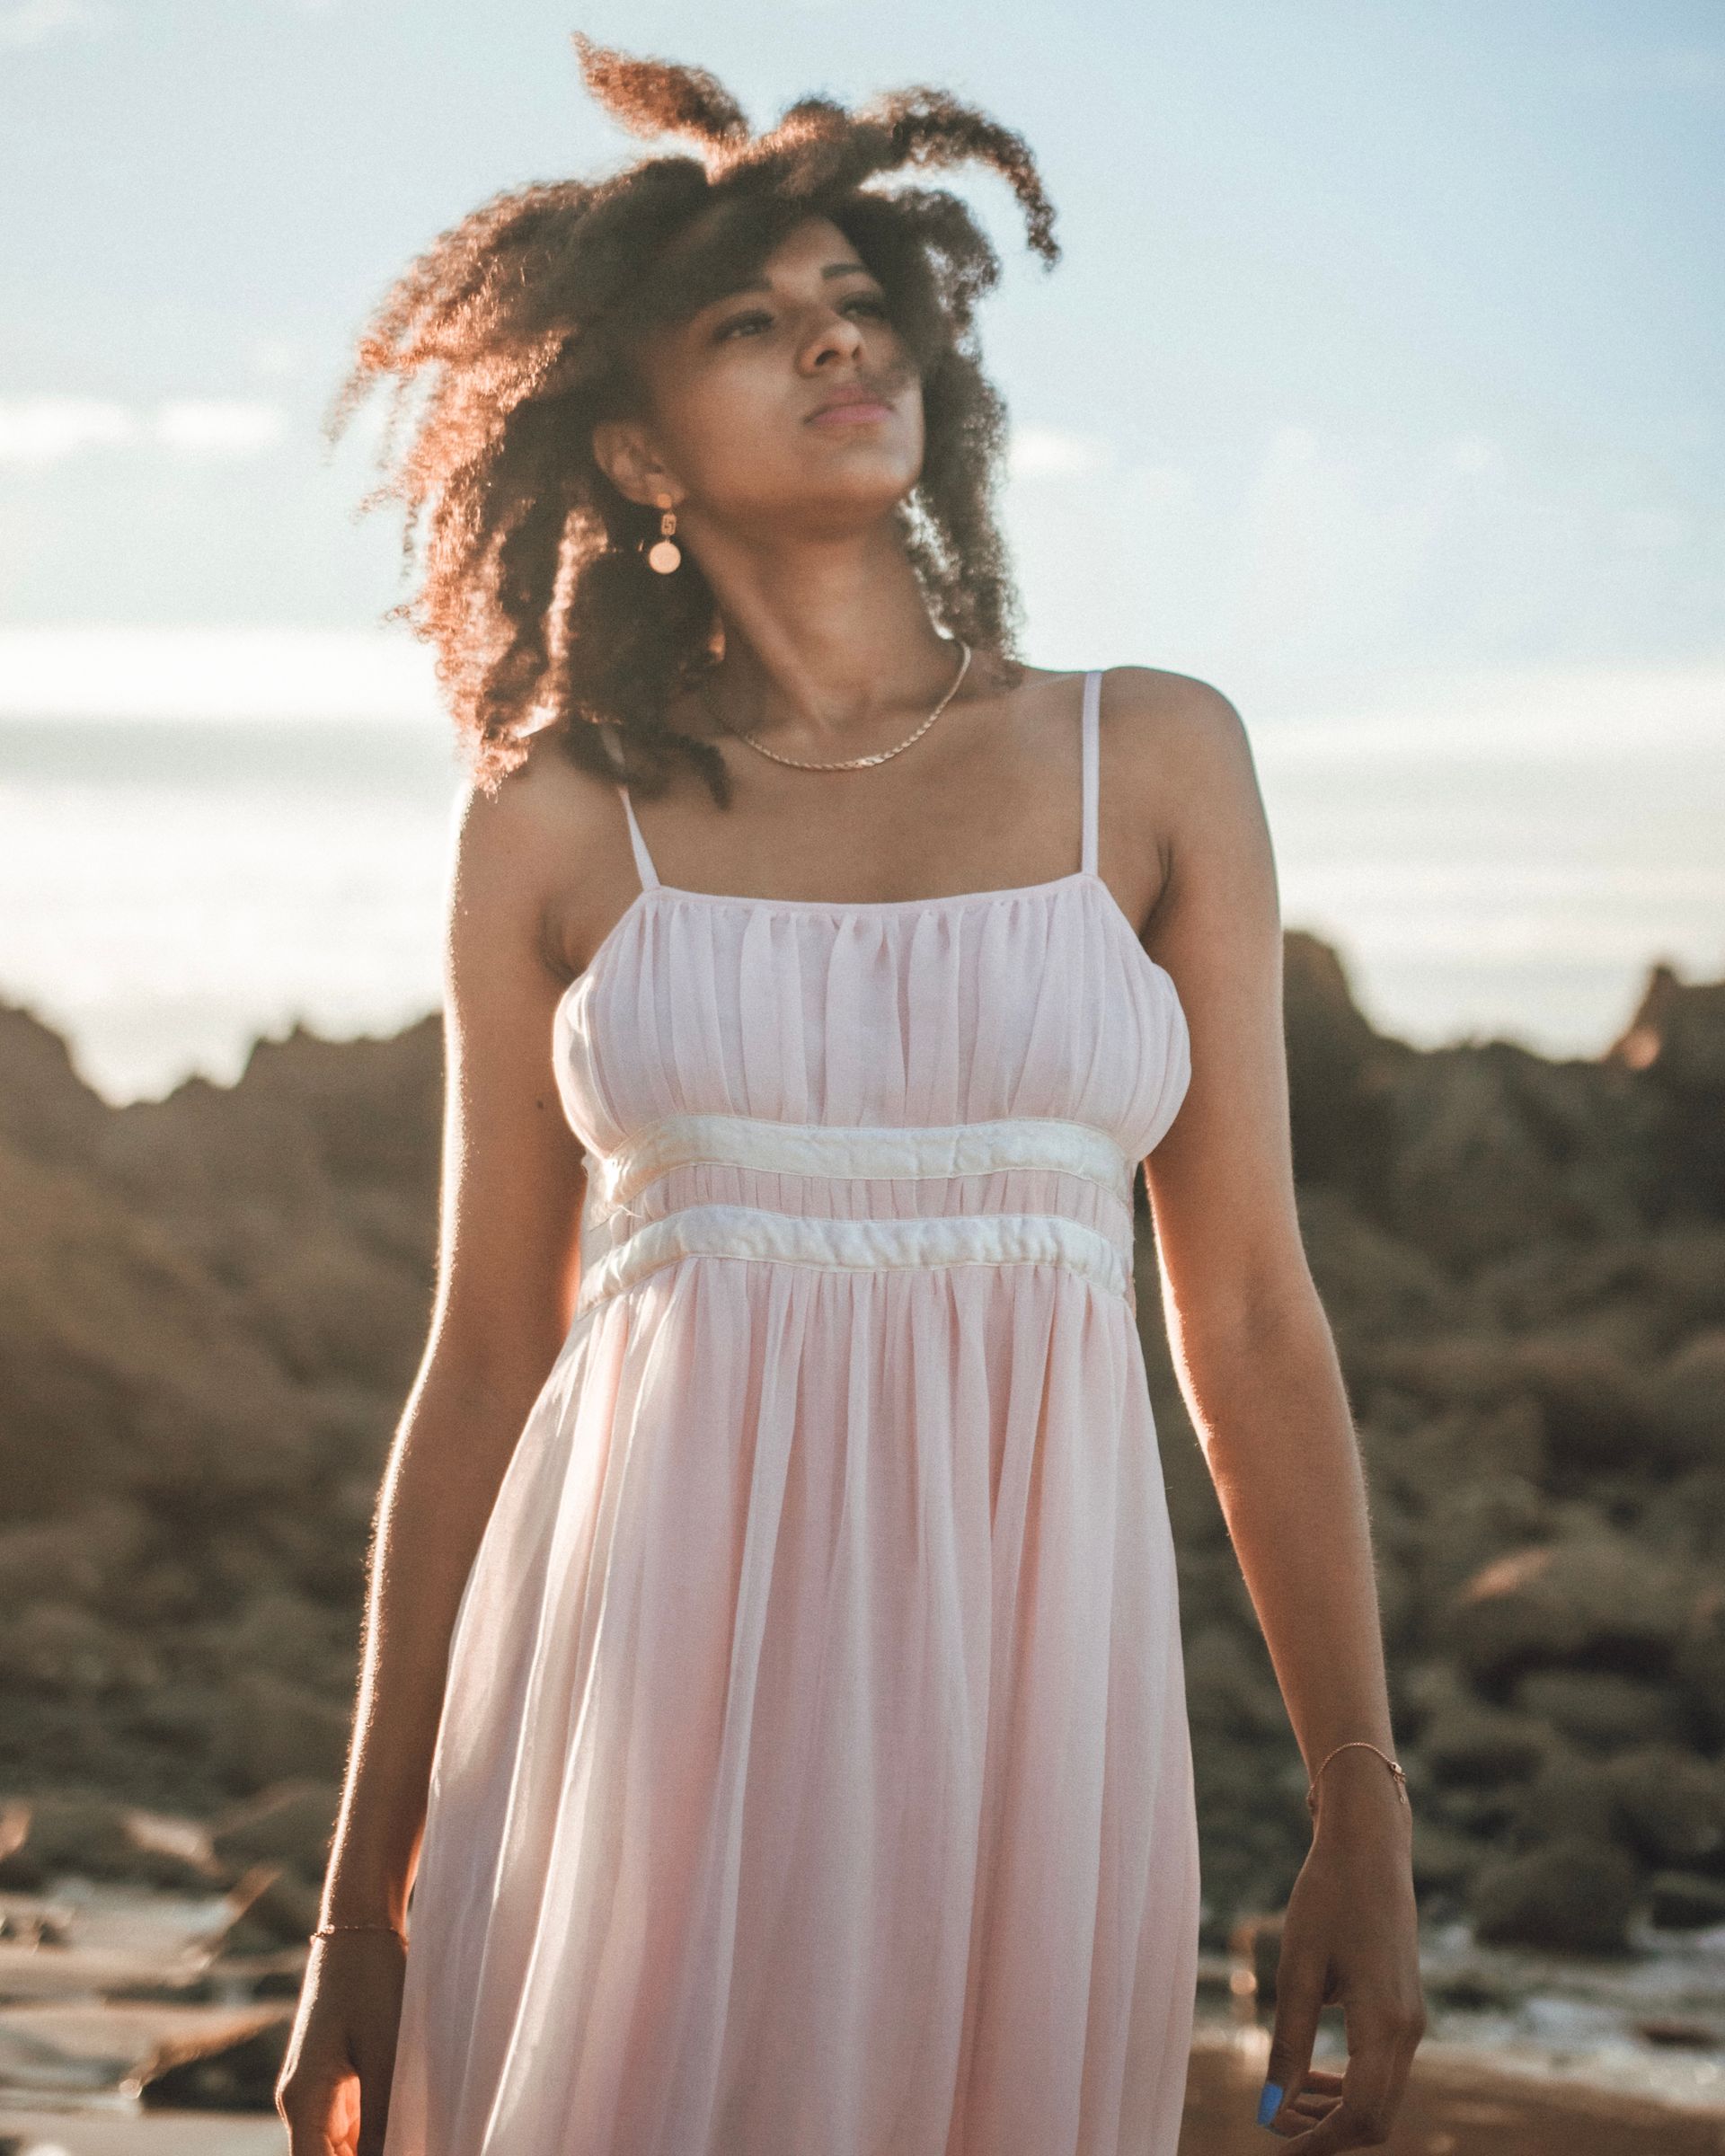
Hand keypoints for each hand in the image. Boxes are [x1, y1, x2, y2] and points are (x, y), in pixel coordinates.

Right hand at [276, 1930, 406, 2155]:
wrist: (359, 1926)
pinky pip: (349, 2128)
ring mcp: (315, 2092)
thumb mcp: (384, 2051)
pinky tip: (410, 2133)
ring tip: (419, 2139)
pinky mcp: (333, 2080)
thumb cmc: (372, 1981)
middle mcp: (300, 2103)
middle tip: (419, 2146)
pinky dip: (375, 2138)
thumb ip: (381, 2118)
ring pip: (339, 2150)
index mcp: (303, 2100)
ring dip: (373, 2150)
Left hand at [1258, 1754, 1424, 2146]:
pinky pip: (1381, 2070)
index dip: (1317, 2141)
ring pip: (1380, 2098)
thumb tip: (1269, 2109)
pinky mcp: (1403, 2011)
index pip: (1359, 2115)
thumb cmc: (1328, 1898)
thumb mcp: (1299, 1969)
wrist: (1368, 1849)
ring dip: (1335, 2111)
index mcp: (1385, 2024)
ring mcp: (1411, 2022)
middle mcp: (1408, 2032)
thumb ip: (1288, 2043)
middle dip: (1326, 2133)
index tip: (1273, 2142)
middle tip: (1274, 2124)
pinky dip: (1348, 2085)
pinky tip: (1309, 2075)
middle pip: (1375, 2118)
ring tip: (1285, 2105)